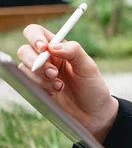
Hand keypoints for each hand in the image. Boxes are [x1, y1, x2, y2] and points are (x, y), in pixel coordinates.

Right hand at [17, 24, 118, 141]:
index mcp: (60, 47)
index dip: (35, 37)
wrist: (92, 114)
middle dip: (36, 61)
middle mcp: (47, 59)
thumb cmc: (93, 88)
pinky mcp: (35, 89)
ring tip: (60, 86)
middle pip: (24, 50)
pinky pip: (26, 83)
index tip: (43, 48)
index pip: (37, 33)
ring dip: (40, 77)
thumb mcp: (89, 67)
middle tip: (53, 73)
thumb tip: (52, 46)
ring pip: (23, 67)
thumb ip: (73, 51)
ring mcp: (39, 74)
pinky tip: (54, 92)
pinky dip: (39, 87)